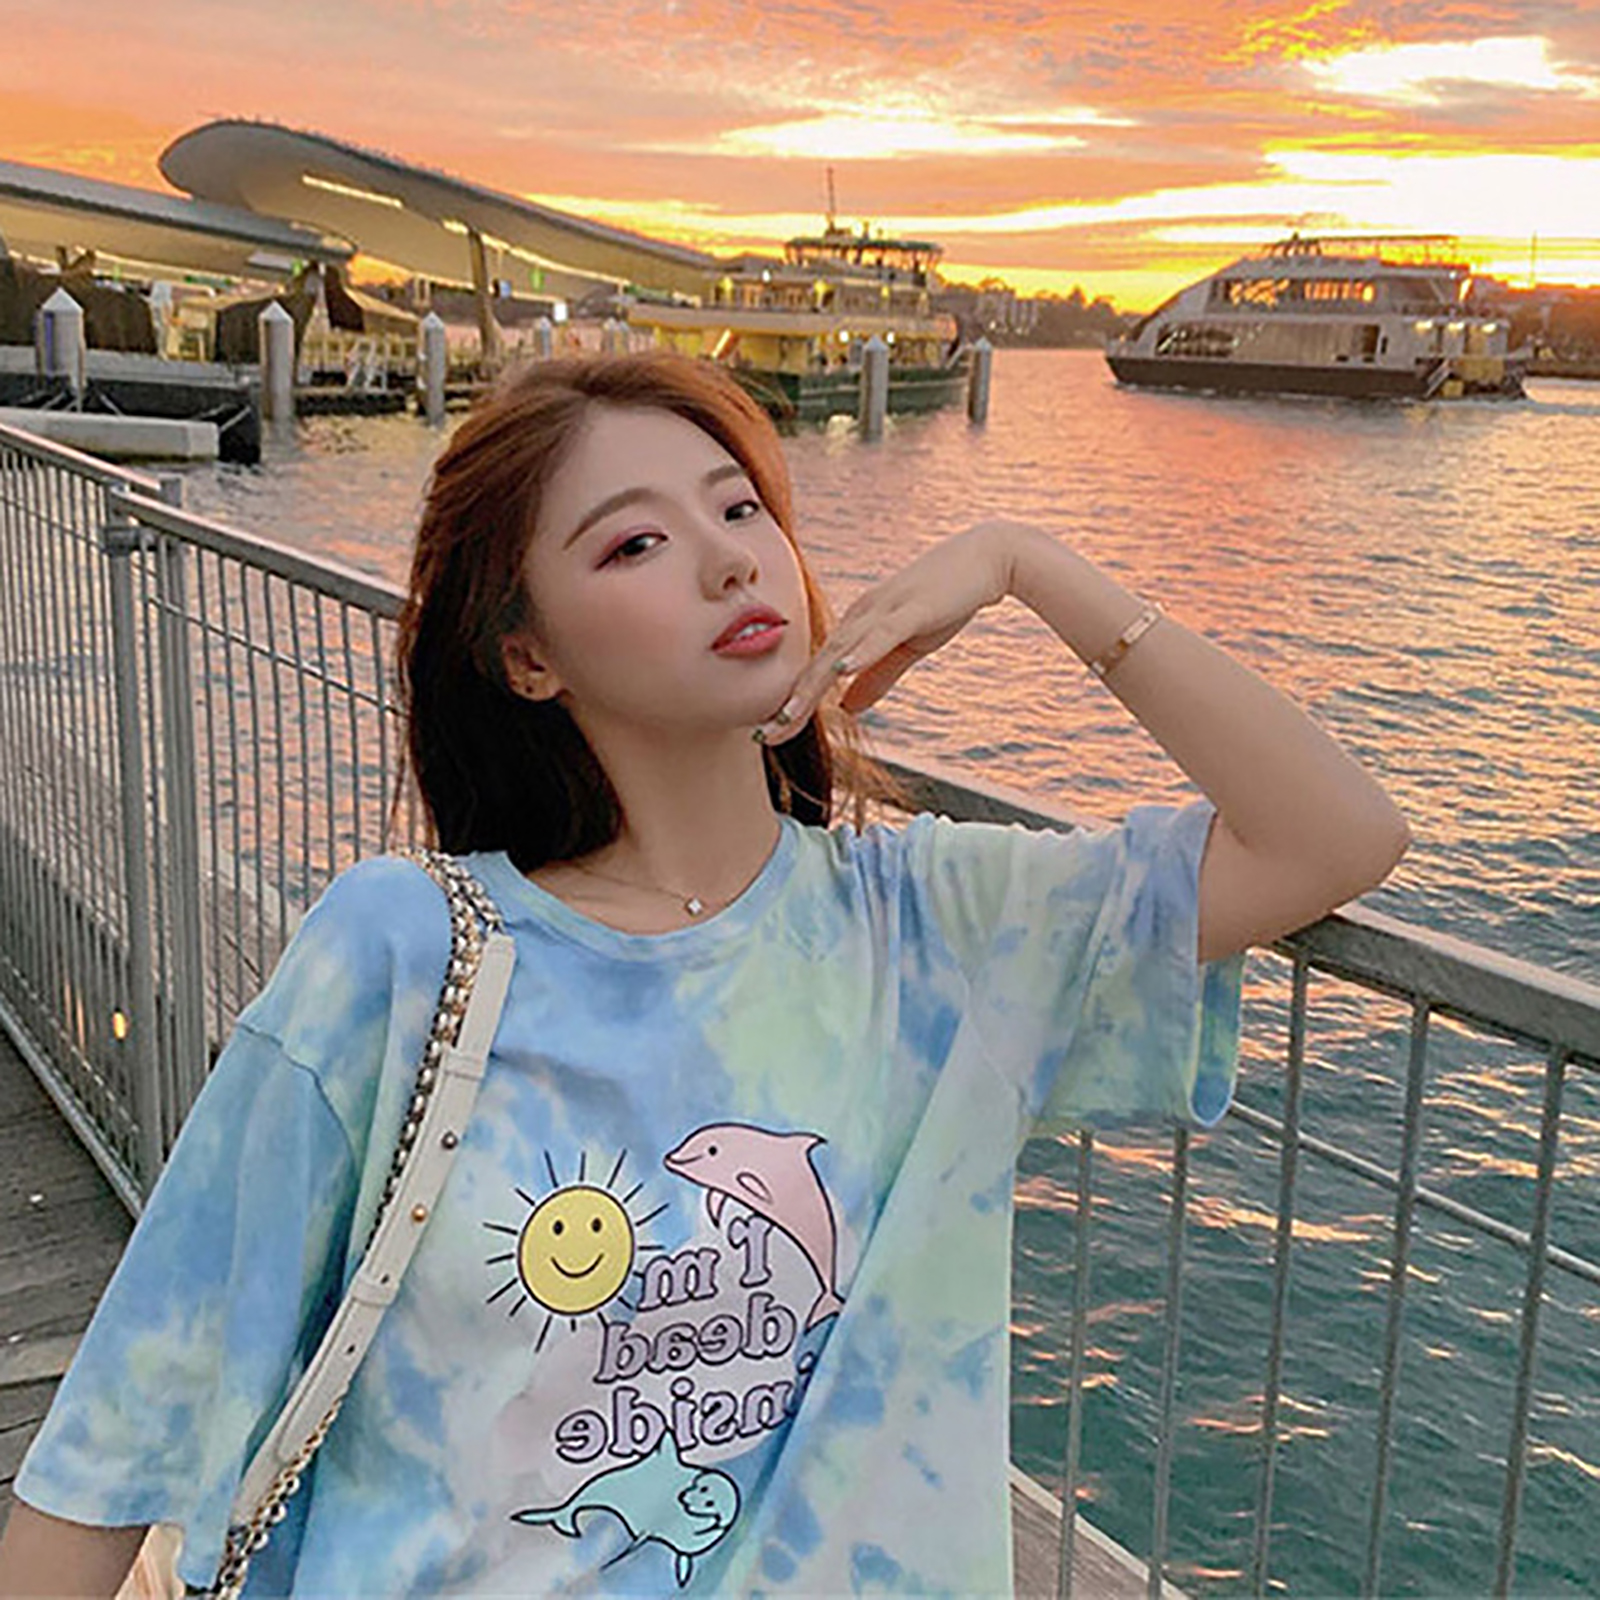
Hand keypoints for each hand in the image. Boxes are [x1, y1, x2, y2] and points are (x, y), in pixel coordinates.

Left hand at [755, 520, 1031, 745]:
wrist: (985, 558)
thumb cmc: (944, 600)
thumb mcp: (906, 646)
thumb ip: (877, 677)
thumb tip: (846, 709)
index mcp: (859, 626)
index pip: (819, 670)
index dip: (795, 702)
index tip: (772, 731)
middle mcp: (862, 616)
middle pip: (820, 664)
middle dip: (793, 702)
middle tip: (767, 734)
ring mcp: (885, 610)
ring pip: (842, 652)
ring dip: (814, 684)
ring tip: (790, 712)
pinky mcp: (911, 608)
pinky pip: (882, 634)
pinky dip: (861, 653)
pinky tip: (842, 671)